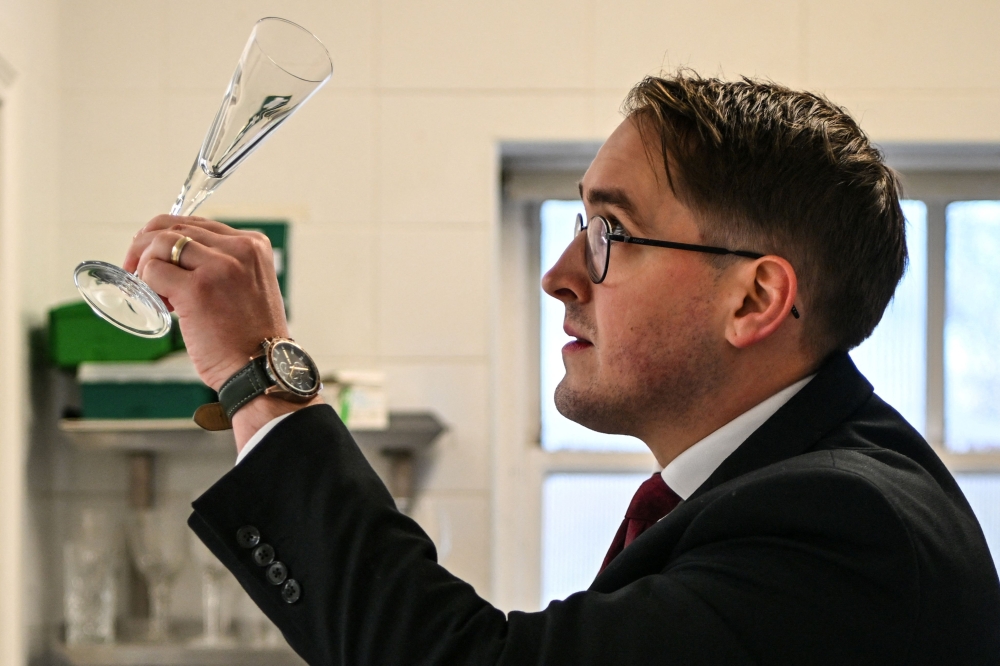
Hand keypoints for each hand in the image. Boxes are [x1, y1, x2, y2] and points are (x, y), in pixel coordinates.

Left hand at [124, 215, 288, 391]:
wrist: (261, 368)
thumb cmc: (250, 336)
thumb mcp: (248, 285)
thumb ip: (223, 264)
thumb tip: (176, 255)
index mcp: (254, 245)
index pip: (197, 224)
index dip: (167, 236)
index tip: (154, 255)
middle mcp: (239, 249)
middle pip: (175, 227)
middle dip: (146, 246)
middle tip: (135, 269)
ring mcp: (219, 266)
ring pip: (161, 243)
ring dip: (145, 264)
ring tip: (153, 291)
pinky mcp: (198, 289)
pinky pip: (154, 270)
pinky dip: (147, 284)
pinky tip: (162, 304)